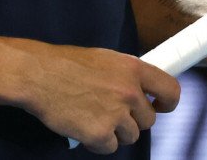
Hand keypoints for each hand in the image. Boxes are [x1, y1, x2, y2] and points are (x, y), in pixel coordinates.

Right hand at [20, 45, 179, 153]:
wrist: (36, 75)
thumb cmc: (64, 64)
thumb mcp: (102, 59)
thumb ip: (125, 75)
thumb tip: (138, 91)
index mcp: (132, 68)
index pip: (170, 90)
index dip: (166, 103)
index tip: (159, 106)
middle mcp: (130, 92)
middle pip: (148, 120)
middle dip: (131, 119)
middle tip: (108, 111)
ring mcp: (116, 114)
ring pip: (130, 136)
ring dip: (114, 131)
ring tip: (91, 116)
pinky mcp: (100, 134)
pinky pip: (110, 147)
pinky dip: (97, 141)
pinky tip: (82, 126)